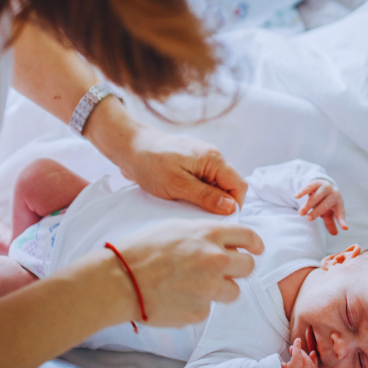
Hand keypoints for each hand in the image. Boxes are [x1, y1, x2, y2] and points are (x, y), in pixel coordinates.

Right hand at [108, 219, 262, 326]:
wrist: (120, 281)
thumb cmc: (141, 251)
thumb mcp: (174, 228)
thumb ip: (203, 233)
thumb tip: (221, 240)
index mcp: (210, 235)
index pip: (248, 237)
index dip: (254, 244)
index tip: (255, 249)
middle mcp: (215, 260)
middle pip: (248, 267)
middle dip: (238, 269)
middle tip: (222, 271)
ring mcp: (210, 288)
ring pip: (233, 291)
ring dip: (219, 290)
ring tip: (192, 286)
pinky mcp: (200, 312)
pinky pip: (207, 308)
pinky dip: (196, 305)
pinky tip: (176, 298)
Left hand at [118, 126, 247, 214]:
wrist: (128, 146)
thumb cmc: (150, 163)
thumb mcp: (178, 184)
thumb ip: (206, 196)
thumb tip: (231, 207)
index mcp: (213, 159)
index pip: (239, 186)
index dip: (234, 206)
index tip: (219, 221)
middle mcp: (212, 158)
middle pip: (229, 187)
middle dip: (220, 204)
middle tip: (201, 217)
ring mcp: (202, 162)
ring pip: (216, 187)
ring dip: (207, 201)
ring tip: (188, 208)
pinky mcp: (191, 167)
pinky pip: (203, 185)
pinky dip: (197, 195)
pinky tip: (183, 201)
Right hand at [282, 337, 318, 367]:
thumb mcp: (276, 367)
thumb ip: (283, 357)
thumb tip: (294, 347)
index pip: (297, 358)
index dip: (297, 347)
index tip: (297, 340)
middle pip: (306, 362)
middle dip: (302, 353)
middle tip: (294, 349)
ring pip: (312, 367)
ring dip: (308, 357)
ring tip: (302, 352)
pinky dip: (314, 363)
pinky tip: (312, 356)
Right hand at [296, 179, 347, 235]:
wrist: (324, 185)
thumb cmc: (327, 202)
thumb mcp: (330, 212)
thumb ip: (331, 223)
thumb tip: (334, 234)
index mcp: (338, 203)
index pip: (340, 213)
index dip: (342, 221)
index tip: (344, 228)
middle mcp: (333, 194)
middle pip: (325, 204)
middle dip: (316, 212)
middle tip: (308, 219)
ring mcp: (325, 187)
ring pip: (316, 196)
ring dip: (308, 204)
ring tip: (301, 213)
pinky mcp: (316, 182)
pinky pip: (309, 187)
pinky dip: (302, 192)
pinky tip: (296, 196)